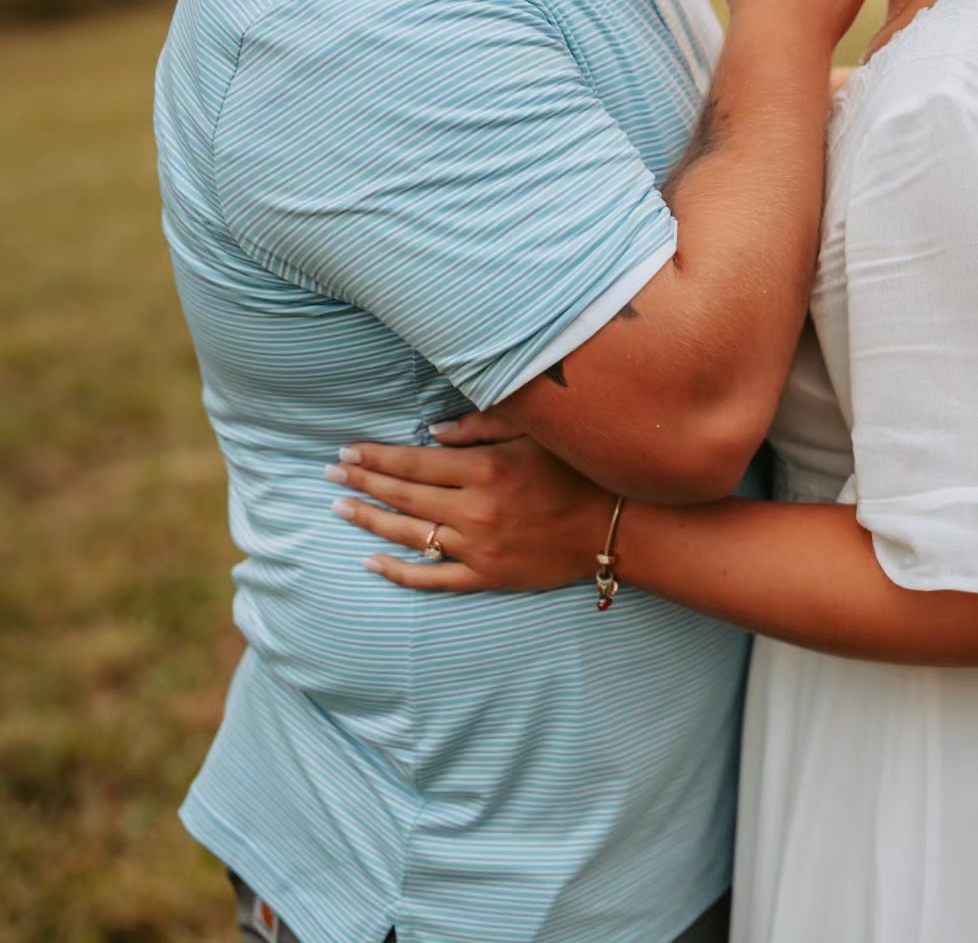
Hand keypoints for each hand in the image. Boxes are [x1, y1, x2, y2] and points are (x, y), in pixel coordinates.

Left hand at [328, 430, 612, 593]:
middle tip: (331, 474)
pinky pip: (434, 579)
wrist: (615, 528)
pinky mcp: (487, 577)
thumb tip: (430, 432)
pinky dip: (400, 572)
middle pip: (404, 495)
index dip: (376, 457)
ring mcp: (478, 547)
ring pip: (411, 535)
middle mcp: (475, 510)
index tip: (347, 451)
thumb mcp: (534, 436)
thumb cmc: (577, 472)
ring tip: (340, 509)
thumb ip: (482, 428)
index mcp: (485, 470)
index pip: (413, 462)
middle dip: (363, 483)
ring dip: (371, 520)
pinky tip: (373, 561)